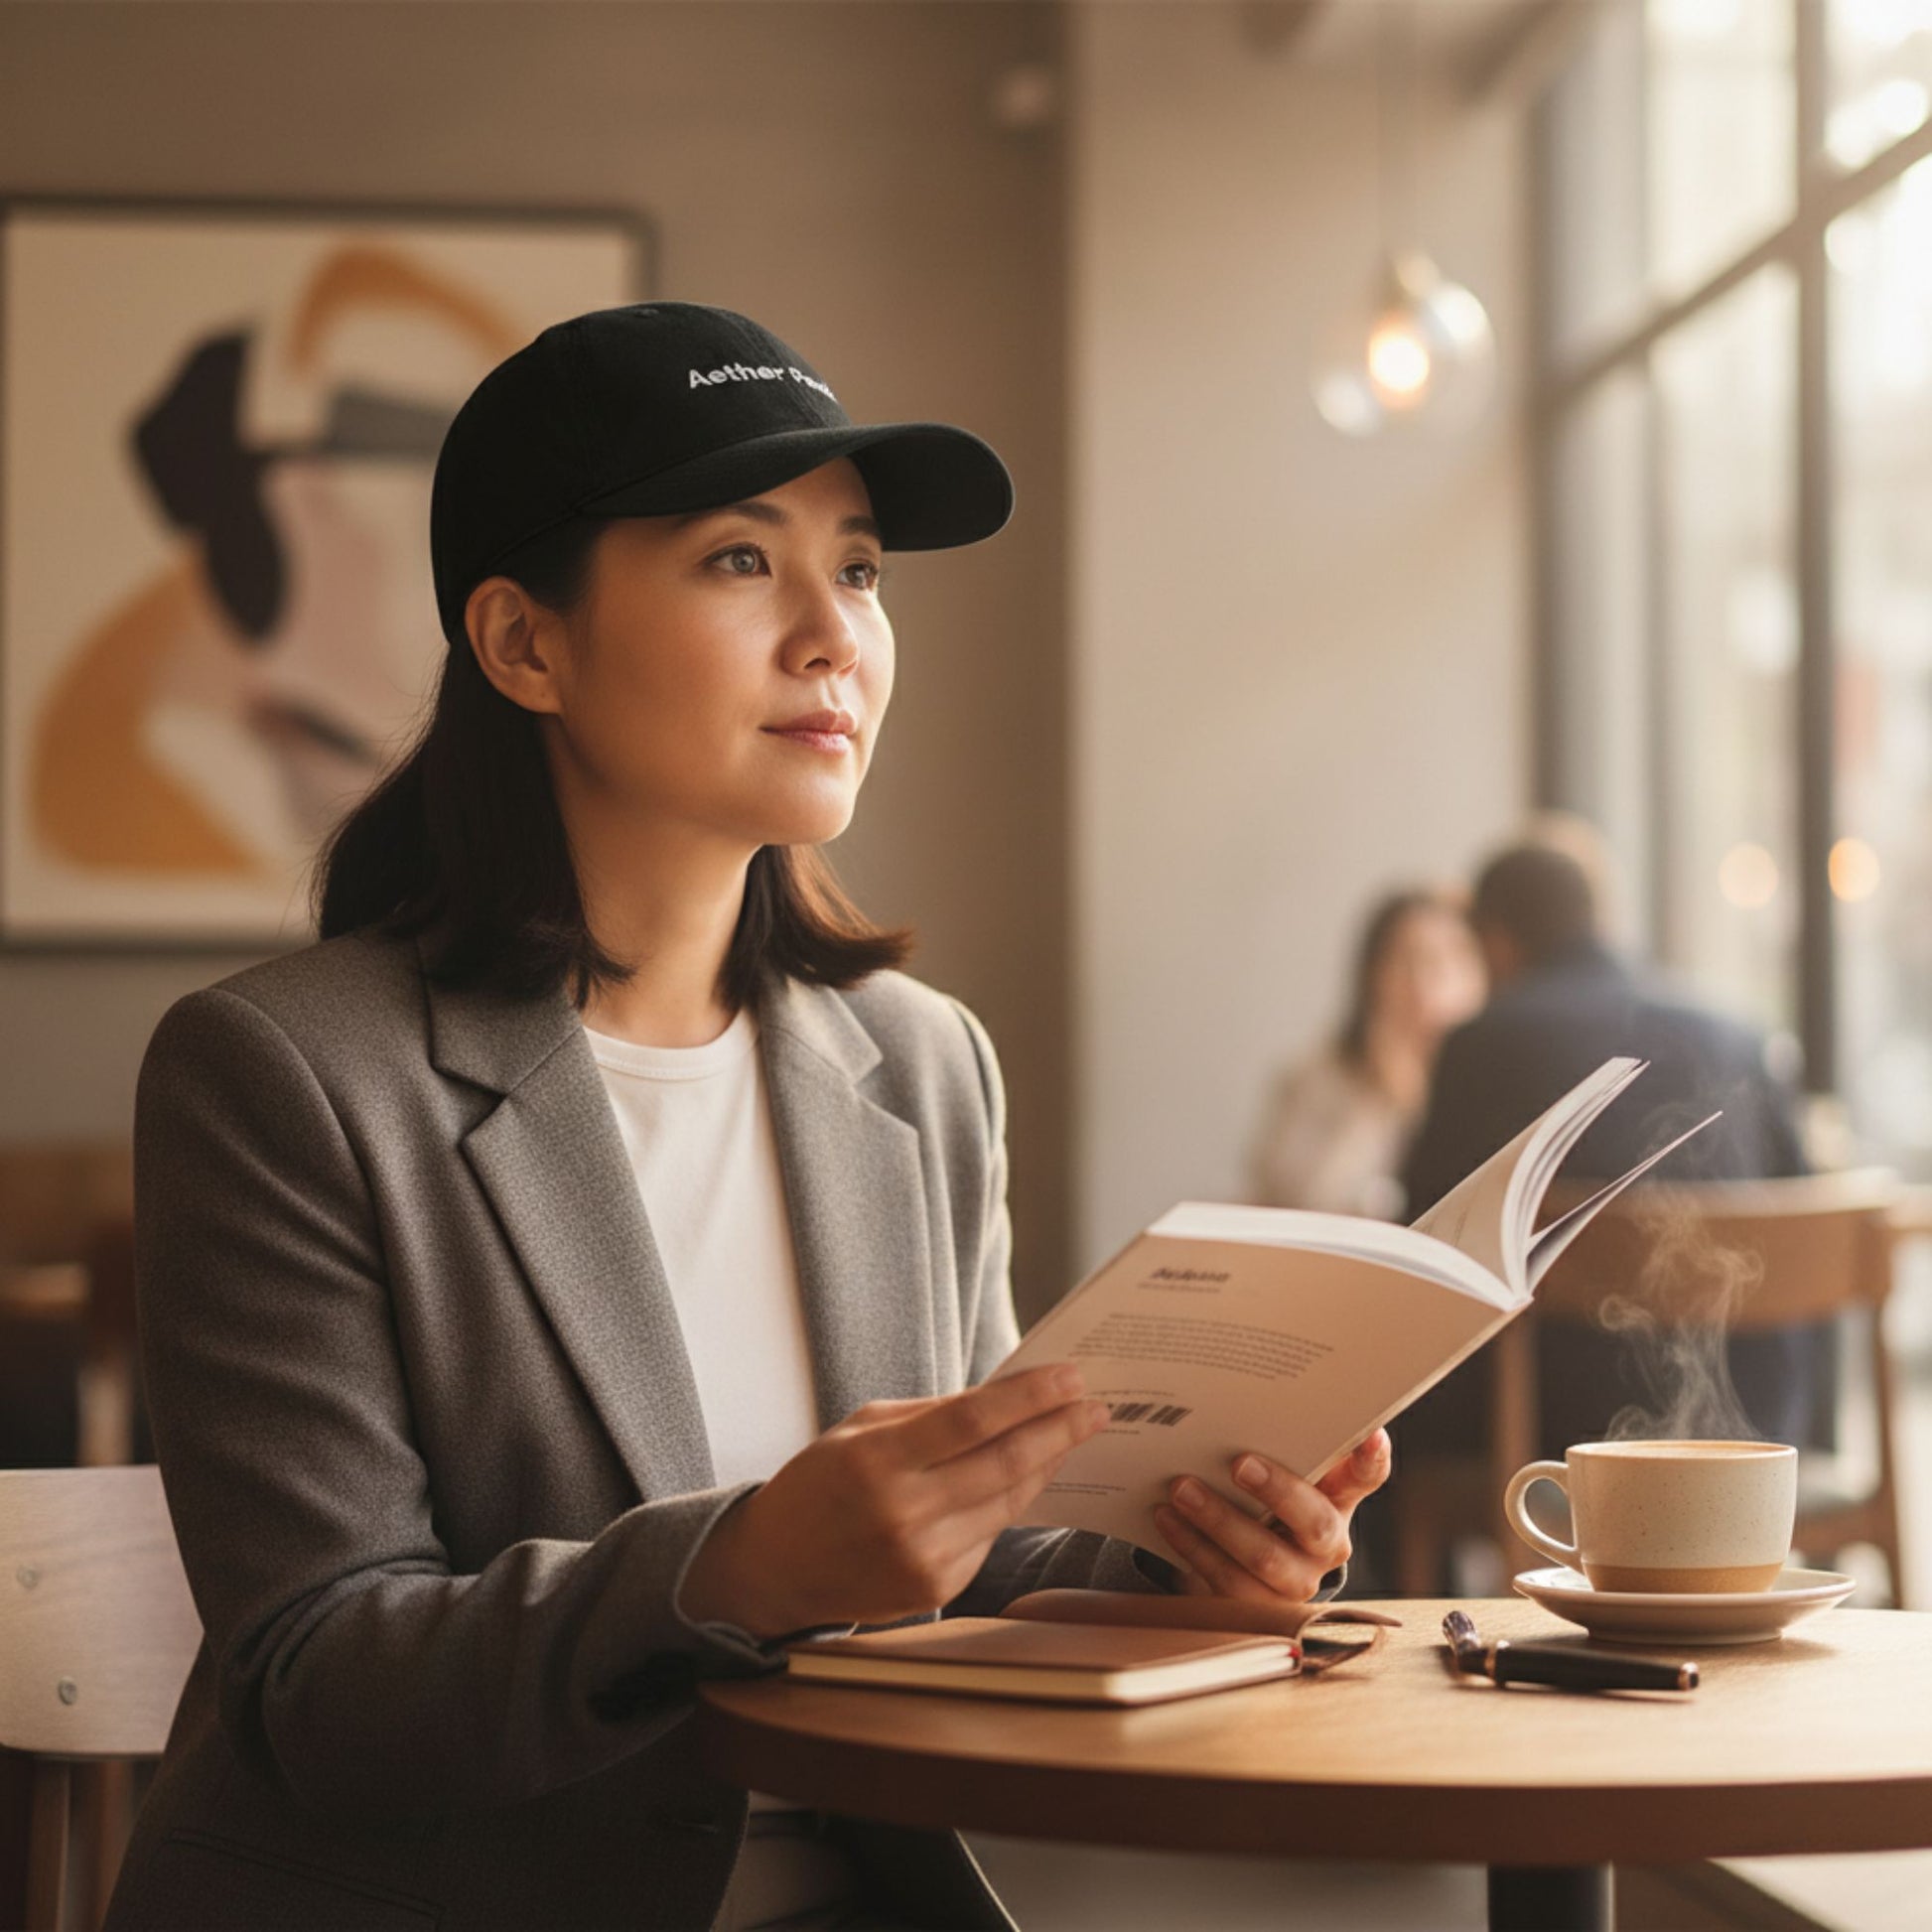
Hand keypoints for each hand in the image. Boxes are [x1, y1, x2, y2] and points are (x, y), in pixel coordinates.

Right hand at [680, 1365, 1108, 1637]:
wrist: (776, 1570)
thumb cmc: (820, 1484)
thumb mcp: (862, 1428)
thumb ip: (933, 1414)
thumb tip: (1009, 1396)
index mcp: (878, 1461)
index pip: (974, 1420)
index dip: (1031, 1397)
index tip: (1071, 1375)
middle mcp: (905, 1514)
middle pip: (1006, 1463)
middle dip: (1060, 1430)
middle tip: (1095, 1406)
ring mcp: (924, 1559)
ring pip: (1010, 1501)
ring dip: (1049, 1463)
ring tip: (1074, 1432)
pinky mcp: (939, 1589)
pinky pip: (992, 1534)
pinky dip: (1013, 1500)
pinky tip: (1030, 1474)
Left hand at [1152, 1429, 1392, 1602]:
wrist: (1238, 1567)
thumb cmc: (1261, 1503)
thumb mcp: (1280, 1476)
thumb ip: (1280, 1447)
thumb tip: (1251, 1398)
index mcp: (1338, 1500)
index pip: (1367, 1478)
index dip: (1371, 1460)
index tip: (1371, 1435)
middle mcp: (1327, 1545)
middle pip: (1314, 1522)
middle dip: (1277, 1491)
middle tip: (1239, 1463)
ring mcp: (1295, 1581)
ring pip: (1263, 1557)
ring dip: (1218, 1520)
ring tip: (1182, 1489)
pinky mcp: (1257, 1607)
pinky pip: (1225, 1580)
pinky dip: (1191, 1544)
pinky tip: (1167, 1518)